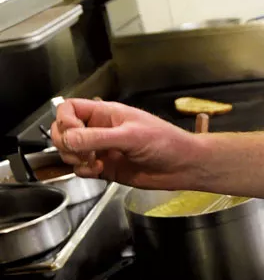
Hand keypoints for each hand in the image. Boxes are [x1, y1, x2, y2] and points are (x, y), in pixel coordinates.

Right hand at [51, 99, 201, 188]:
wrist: (182, 166)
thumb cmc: (165, 142)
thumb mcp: (131, 136)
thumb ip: (97, 138)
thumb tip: (68, 139)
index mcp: (106, 113)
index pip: (69, 108)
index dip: (65, 120)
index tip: (72, 132)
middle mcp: (100, 130)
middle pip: (64, 131)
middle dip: (66, 143)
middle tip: (82, 152)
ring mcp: (101, 149)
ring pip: (70, 152)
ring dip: (74, 159)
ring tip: (93, 162)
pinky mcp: (104, 168)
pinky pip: (81, 169)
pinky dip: (83, 171)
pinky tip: (99, 170)